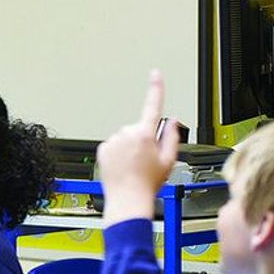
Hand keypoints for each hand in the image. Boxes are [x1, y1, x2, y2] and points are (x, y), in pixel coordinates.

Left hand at [96, 70, 179, 225]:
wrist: (127, 199)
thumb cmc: (147, 183)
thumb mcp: (169, 160)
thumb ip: (171, 137)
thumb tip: (171, 122)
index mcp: (145, 134)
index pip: (152, 105)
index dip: (155, 88)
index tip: (155, 74)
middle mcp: (126, 134)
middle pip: (139, 129)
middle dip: (143, 139)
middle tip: (146, 160)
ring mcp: (113, 141)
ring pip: (125, 138)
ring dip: (129, 148)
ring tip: (133, 166)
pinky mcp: (102, 148)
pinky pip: (113, 146)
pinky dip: (118, 153)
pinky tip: (122, 166)